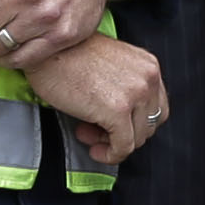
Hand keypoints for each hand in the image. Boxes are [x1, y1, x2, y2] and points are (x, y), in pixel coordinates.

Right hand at [29, 33, 167, 166]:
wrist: (47, 49)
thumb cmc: (68, 54)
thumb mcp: (110, 65)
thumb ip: (125, 88)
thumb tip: (122, 121)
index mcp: (148, 66)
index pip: (157, 108)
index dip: (135, 122)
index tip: (114, 124)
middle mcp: (148, 78)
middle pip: (150, 125)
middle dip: (124, 133)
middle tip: (96, 130)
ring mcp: (136, 94)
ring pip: (137, 139)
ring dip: (113, 143)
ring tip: (88, 133)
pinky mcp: (118, 111)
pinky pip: (123, 147)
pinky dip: (109, 155)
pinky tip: (94, 149)